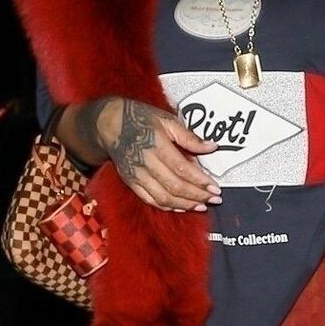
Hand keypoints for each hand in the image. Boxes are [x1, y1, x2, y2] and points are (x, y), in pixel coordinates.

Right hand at [93, 98, 219, 211]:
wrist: (109, 124)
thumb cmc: (140, 118)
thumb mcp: (166, 120)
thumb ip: (189, 137)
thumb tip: (211, 147)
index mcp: (156, 144)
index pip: (182, 169)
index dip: (200, 181)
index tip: (215, 187)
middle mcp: (146, 162)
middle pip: (175, 186)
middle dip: (198, 196)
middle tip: (215, 199)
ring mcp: (137, 175)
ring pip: (163, 197)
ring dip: (185, 205)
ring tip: (202, 205)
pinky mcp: (131, 182)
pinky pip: (150, 200)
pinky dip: (167, 206)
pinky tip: (181, 207)